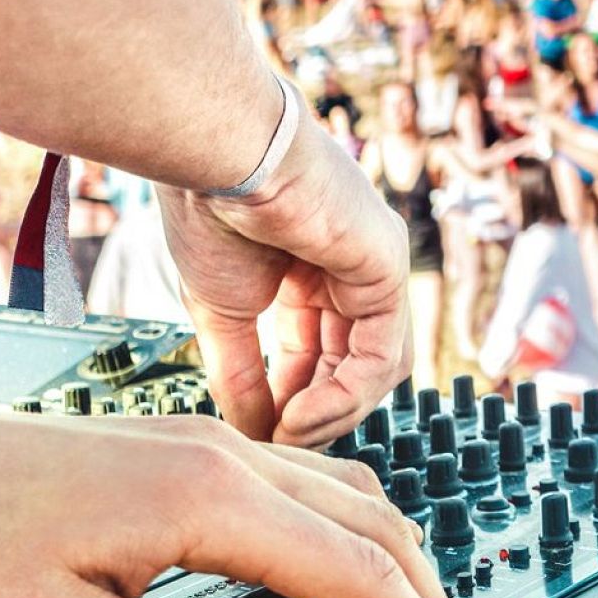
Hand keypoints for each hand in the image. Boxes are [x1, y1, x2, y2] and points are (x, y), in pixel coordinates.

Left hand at [0, 401, 487, 597]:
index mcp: (210, 498)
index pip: (363, 573)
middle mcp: (224, 456)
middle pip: (377, 524)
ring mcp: (203, 444)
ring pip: (348, 497)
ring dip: (398, 562)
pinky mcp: (179, 451)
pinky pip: (304, 484)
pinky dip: (352, 533)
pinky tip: (337, 567)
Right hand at [160, 122, 412, 446]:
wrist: (214, 154)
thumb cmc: (209, 210)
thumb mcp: (222, 311)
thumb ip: (241, 373)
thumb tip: (252, 433)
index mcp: (309, 272)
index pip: (316, 354)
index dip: (290, 400)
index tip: (260, 435)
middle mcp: (351, 269)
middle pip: (350, 364)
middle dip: (315, 411)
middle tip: (277, 443)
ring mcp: (376, 266)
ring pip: (375, 367)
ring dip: (332, 412)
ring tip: (287, 433)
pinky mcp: (388, 268)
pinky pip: (382, 352)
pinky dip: (345, 394)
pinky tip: (301, 414)